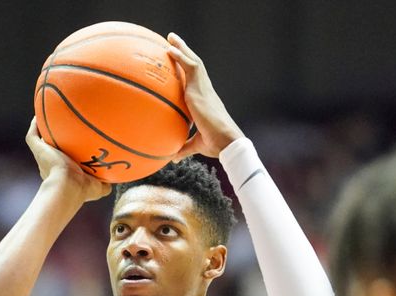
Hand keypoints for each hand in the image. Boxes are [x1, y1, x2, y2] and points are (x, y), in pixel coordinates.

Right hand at [25, 118, 111, 201]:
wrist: (67, 187)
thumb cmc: (83, 189)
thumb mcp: (99, 188)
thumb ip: (107, 183)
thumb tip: (116, 178)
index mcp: (63, 173)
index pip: (65, 162)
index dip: (70, 155)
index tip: (76, 147)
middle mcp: (51, 165)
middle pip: (52, 150)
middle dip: (56, 142)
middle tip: (63, 130)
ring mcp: (43, 157)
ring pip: (40, 142)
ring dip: (42, 131)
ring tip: (47, 118)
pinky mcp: (38, 150)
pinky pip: (33, 135)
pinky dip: (35, 125)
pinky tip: (39, 116)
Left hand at [167, 33, 244, 159]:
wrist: (225, 141)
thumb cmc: (215, 144)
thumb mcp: (196, 145)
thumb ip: (183, 148)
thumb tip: (171, 157)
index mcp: (204, 101)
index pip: (195, 82)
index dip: (188, 72)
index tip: (179, 64)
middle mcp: (205, 91)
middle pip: (195, 66)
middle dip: (185, 53)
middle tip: (173, 42)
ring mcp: (204, 88)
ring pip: (193, 62)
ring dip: (182, 48)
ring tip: (171, 38)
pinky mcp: (201, 88)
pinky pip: (190, 67)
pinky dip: (181, 57)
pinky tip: (170, 50)